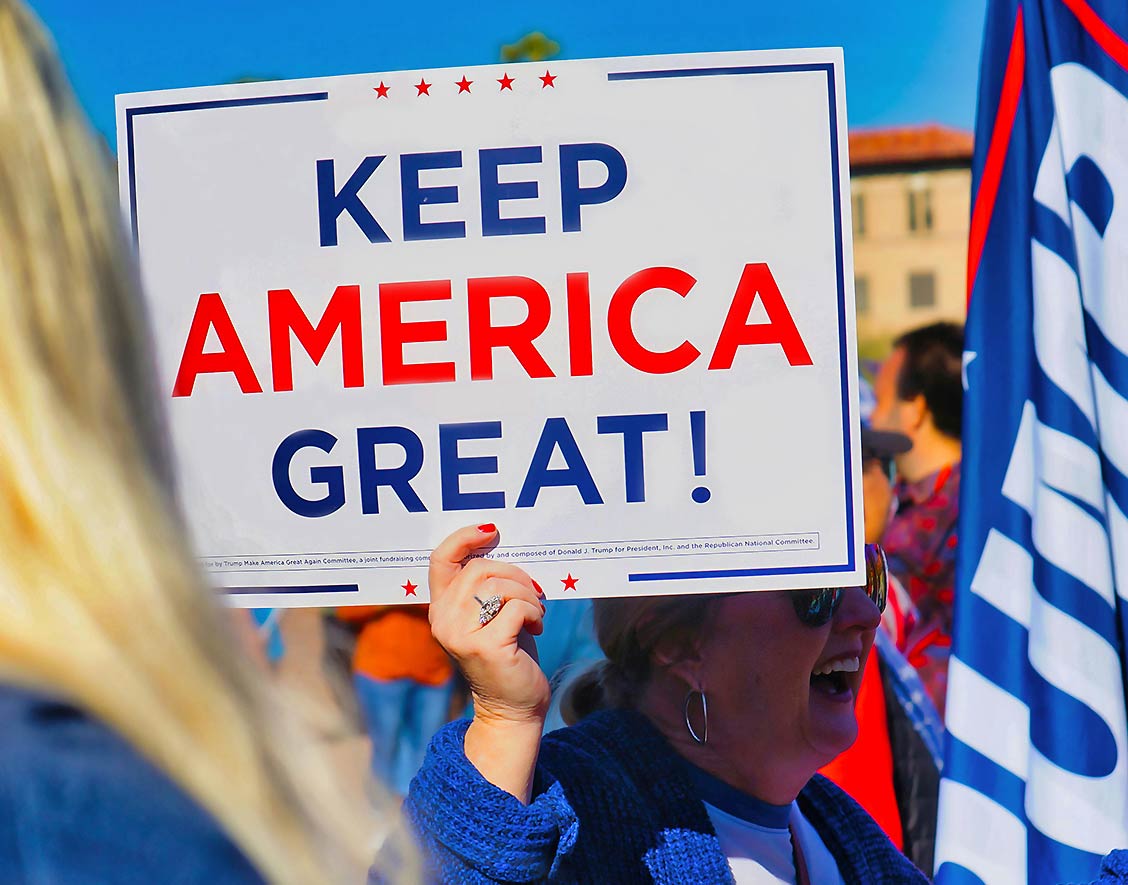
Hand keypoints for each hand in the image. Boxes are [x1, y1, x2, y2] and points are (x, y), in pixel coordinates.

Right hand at [429, 524, 548, 801]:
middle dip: (516, 575)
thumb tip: (504, 546)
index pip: (440, 559)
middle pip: (481, 568)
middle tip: (532, 594)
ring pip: (500, 585)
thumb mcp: (489, 614)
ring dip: (528, 594)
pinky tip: (536, 628)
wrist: (512, 708)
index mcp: (441, 608)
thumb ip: (485, 585)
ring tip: (535, 613)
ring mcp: (461, 634)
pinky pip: (517, 607)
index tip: (492, 530)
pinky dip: (534, 612)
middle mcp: (443, 620)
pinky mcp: (486, 647)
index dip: (464, 537)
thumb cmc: (507, 654)